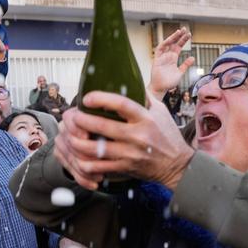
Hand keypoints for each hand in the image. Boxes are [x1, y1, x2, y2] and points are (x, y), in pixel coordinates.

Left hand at [55, 93, 193, 190]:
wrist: (177, 164)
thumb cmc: (167, 134)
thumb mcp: (160, 111)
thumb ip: (144, 97)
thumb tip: (130, 79)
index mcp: (145, 118)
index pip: (121, 104)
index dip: (101, 99)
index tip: (87, 98)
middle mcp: (138, 135)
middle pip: (103, 126)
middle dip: (83, 121)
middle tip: (73, 117)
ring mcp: (131, 153)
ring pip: (98, 149)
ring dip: (79, 143)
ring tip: (70, 137)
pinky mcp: (127, 168)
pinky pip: (102, 167)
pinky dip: (87, 164)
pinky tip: (79, 159)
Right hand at [150, 27, 194, 98]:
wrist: (160, 89)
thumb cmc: (169, 82)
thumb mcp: (180, 72)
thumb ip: (185, 65)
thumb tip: (193, 57)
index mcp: (173, 58)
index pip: (178, 46)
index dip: (183, 40)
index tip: (189, 34)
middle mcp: (167, 56)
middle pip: (173, 43)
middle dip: (179, 36)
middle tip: (185, 29)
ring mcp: (162, 57)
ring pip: (167, 44)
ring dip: (172, 37)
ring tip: (179, 31)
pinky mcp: (157, 60)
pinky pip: (159, 50)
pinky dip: (164, 44)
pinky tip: (169, 40)